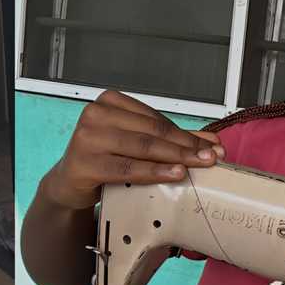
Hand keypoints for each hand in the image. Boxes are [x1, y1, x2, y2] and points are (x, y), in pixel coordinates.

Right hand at [43, 90, 224, 209]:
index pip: (157, 119)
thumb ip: (172, 139)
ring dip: (175, 157)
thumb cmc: (106, 157)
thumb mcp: (138, 144)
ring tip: (198, 165)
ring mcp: (86, 138)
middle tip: (212, 157)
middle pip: (153, 132)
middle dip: (187, 146)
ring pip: (142, 148)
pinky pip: (126, 168)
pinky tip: (175, 173)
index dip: (188, 134)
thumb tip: (211, 142)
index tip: (214, 146)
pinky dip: (154, 171)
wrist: (70, 182)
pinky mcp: (83, 164)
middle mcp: (96, 115)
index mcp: (111, 102)